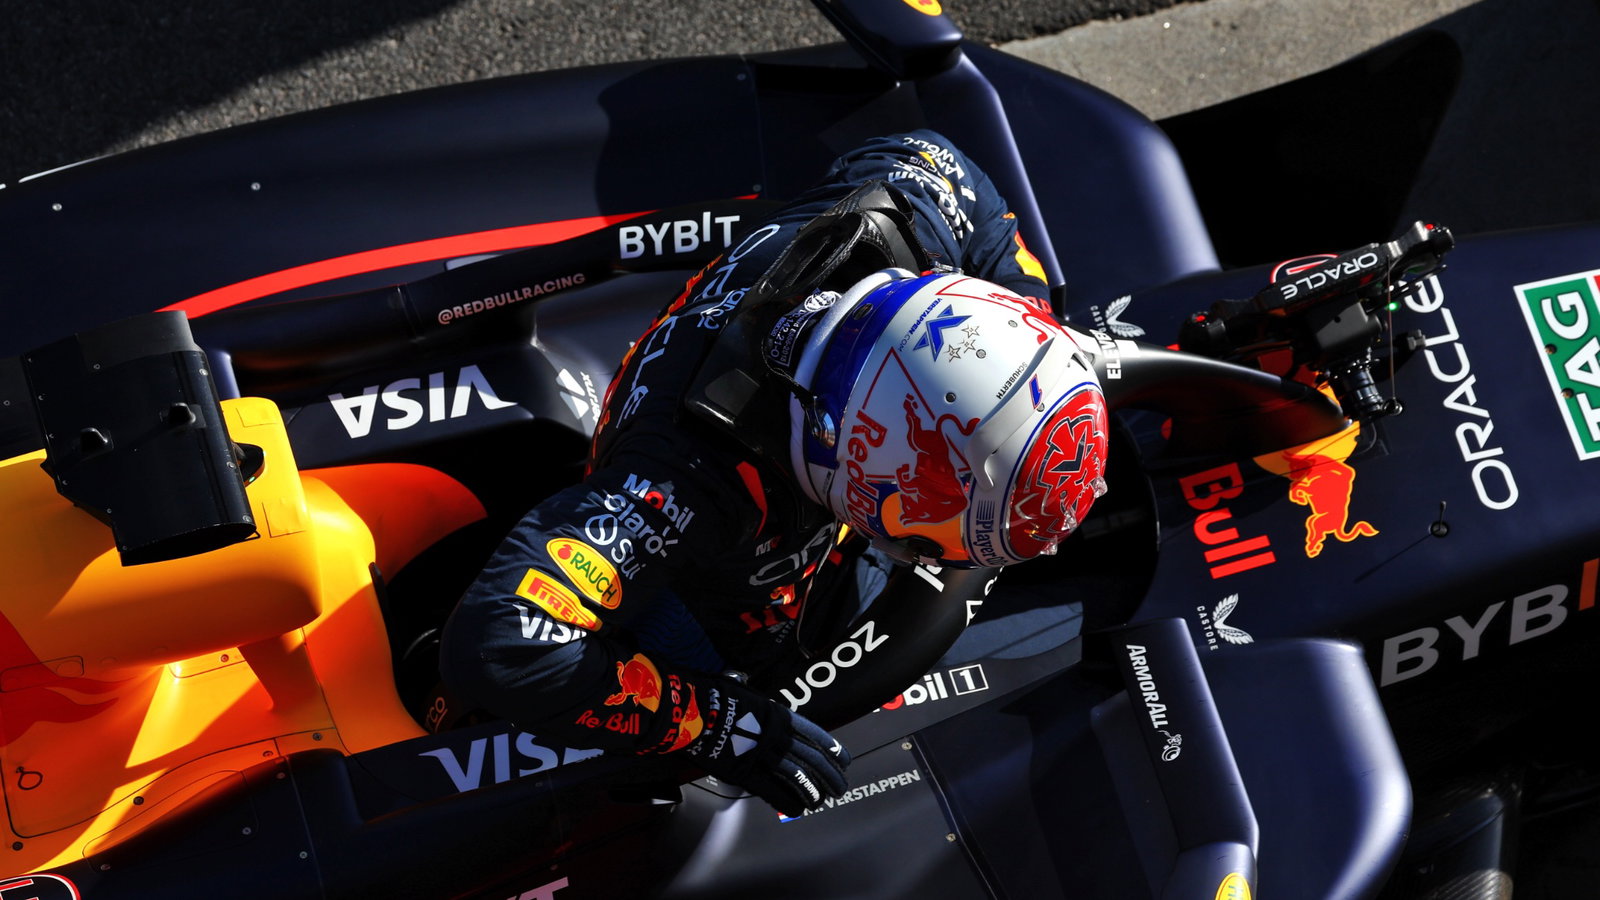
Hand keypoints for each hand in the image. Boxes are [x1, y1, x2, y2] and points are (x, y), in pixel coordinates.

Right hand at [681, 675, 849, 816]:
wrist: (691, 710)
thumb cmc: (713, 697)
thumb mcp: (747, 694)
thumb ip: (761, 709)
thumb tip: (763, 712)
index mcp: (778, 715)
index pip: (814, 734)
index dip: (831, 748)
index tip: (842, 759)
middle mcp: (776, 736)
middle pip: (812, 758)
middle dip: (829, 774)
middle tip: (839, 785)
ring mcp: (762, 755)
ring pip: (797, 776)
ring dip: (813, 790)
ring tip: (822, 800)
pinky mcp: (744, 773)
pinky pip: (772, 791)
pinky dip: (787, 801)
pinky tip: (797, 808)